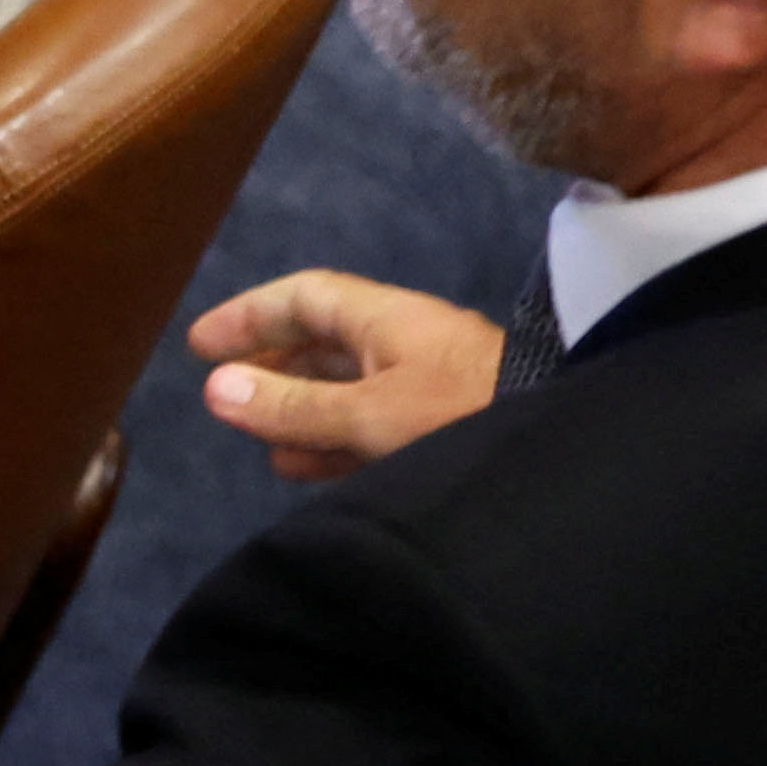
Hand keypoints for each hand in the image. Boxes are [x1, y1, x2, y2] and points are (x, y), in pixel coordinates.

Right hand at [189, 268, 505, 479]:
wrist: (565, 460)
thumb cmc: (461, 419)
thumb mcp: (368, 415)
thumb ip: (293, 406)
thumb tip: (215, 389)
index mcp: (389, 320)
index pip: (304, 298)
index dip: (249, 315)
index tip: (201, 345)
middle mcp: (409, 344)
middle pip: (325, 342)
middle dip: (272, 365)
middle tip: (225, 393)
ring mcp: (432, 386)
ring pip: (349, 387)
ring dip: (301, 409)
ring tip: (260, 438)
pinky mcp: (449, 427)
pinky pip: (375, 423)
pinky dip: (336, 438)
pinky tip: (310, 467)